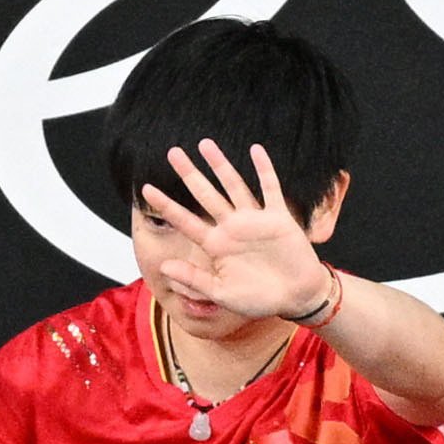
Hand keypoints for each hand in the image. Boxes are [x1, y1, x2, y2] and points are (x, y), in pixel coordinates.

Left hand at [139, 141, 334, 319]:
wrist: (296, 297)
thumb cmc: (259, 299)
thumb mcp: (222, 293)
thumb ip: (194, 279)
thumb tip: (164, 267)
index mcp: (216, 245)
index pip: (186, 221)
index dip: (166, 205)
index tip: (146, 189)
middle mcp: (232, 228)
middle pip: (206, 194)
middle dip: (189, 174)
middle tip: (173, 152)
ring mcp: (254, 220)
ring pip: (234, 186)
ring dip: (221, 166)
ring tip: (205, 144)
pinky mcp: (278, 218)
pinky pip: (270, 189)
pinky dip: (264, 170)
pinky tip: (255, 150)